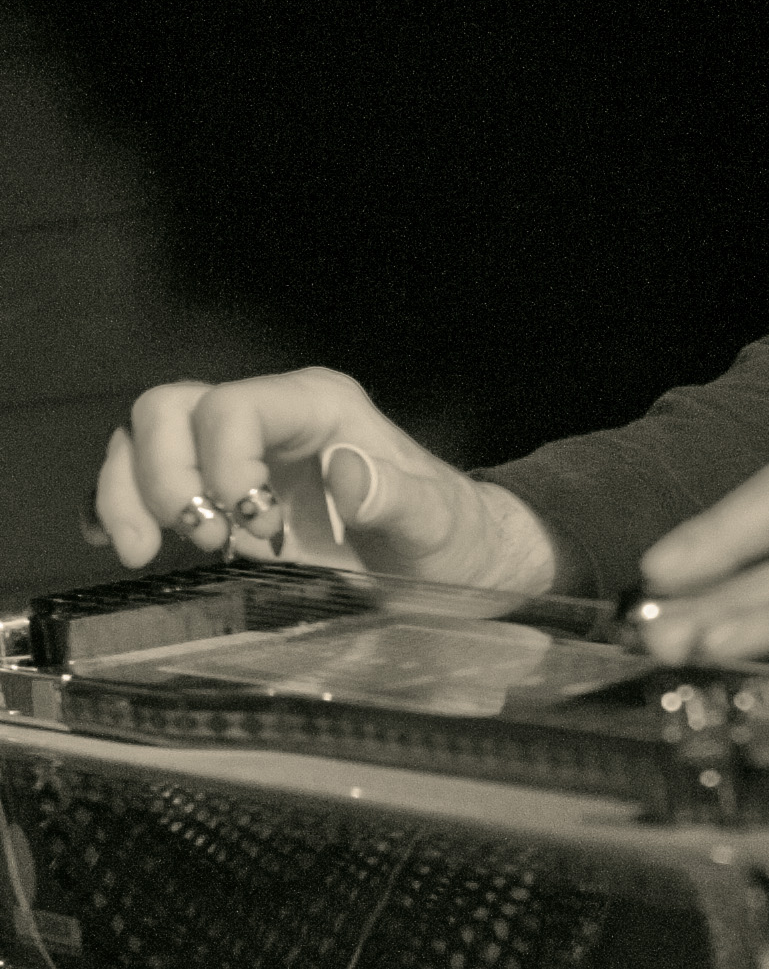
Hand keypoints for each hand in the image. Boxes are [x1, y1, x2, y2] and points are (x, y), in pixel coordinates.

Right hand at [88, 368, 577, 594]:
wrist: (453, 563)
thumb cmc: (448, 536)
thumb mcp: (434, 523)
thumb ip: (395, 496)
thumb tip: (344, 468)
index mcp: (318, 407)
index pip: (233, 405)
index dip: (219, 462)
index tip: (248, 528)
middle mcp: (270, 417)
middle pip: (170, 408)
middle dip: (164, 478)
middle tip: (206, 543)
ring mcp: (236, 453)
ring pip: (144, 437)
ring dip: (131, 493)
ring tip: (154, 552)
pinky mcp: (217, 493)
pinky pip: (141, 478)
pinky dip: (116, 505)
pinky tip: (125, 545)